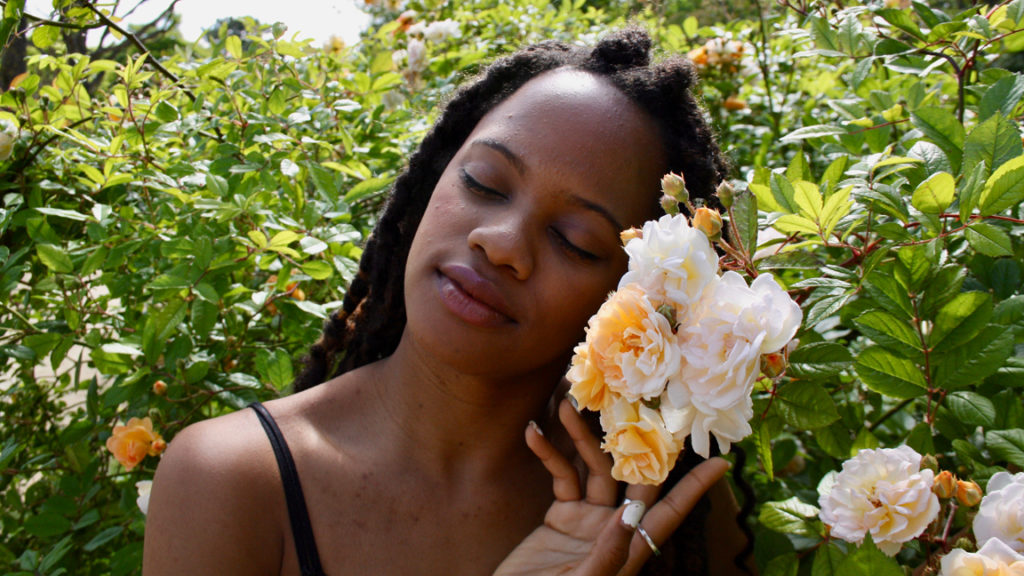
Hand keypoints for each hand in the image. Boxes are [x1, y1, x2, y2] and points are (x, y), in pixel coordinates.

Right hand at [493, 398, 729, 575]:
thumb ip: (609, 552)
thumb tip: (632, 514)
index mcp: (630, 548)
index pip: (670, 513)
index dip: (695, 488)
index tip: (722, 462)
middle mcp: (615, 527)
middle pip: (632, 477)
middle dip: (633, 440)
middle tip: (637, 402)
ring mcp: (588, 519)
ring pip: (593, 467)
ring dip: (580, 437)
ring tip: (567, 405)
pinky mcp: (561, 514)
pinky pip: (560, 476)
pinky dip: (548, 454)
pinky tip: (534, 433)